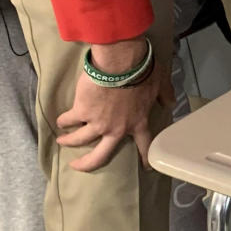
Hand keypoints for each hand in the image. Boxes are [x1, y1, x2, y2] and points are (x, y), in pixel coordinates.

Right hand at [56, 38, 171, 171]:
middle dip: (87, 164)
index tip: (145, 167)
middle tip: (78, 166)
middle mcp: (116, 128)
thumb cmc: (142, 71)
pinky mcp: (82, 112)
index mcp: (137, 122)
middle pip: (100, 155)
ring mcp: (97, 123)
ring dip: (69, 141)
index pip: (144, 144)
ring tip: (62, 140)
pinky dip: (63, 121)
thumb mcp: (160, 83)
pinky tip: (60, 121)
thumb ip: (164, 94)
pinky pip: (69, 120)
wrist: (120, 63)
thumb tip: (170, 103)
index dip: (144, 157)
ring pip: (80, 139)